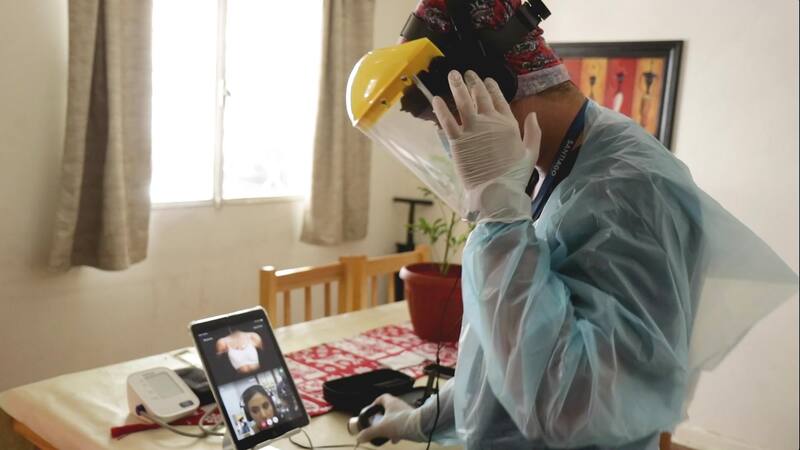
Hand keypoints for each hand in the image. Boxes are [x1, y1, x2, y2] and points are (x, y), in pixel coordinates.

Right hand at [355, 394, 424, 443]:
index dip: (375, 403)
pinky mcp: (412, 420)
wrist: (420, 427)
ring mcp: (407, 412)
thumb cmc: (401, 422)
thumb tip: (359, 437)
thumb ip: (370, 433)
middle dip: (382, 417)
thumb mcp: (381, 428)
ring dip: (390, 425)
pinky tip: (395, 439)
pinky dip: (398, 431)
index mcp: (391, 402)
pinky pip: (402, 424)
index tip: (372, 410)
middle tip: (378, 423)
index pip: (382, 398)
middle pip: (388, 408)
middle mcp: (399, 405)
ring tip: (386, 433)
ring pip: (395, 417)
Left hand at [432, 70, 540, 222]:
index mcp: (508, 124)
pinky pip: (447, 121)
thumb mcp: (531, 152)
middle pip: (480, 96)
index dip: (491, 87)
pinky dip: (441, 108)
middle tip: (466, 73)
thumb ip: (533, 132)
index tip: (485, 80)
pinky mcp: (458, 142)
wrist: (498, 192)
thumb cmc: (515, 176)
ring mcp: (473, 131)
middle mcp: (490, 122)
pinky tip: (436, 98)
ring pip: (463, 102)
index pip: (498, 99)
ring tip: (452, 75)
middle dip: (472, 82)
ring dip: (457, 86)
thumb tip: (533, 114)